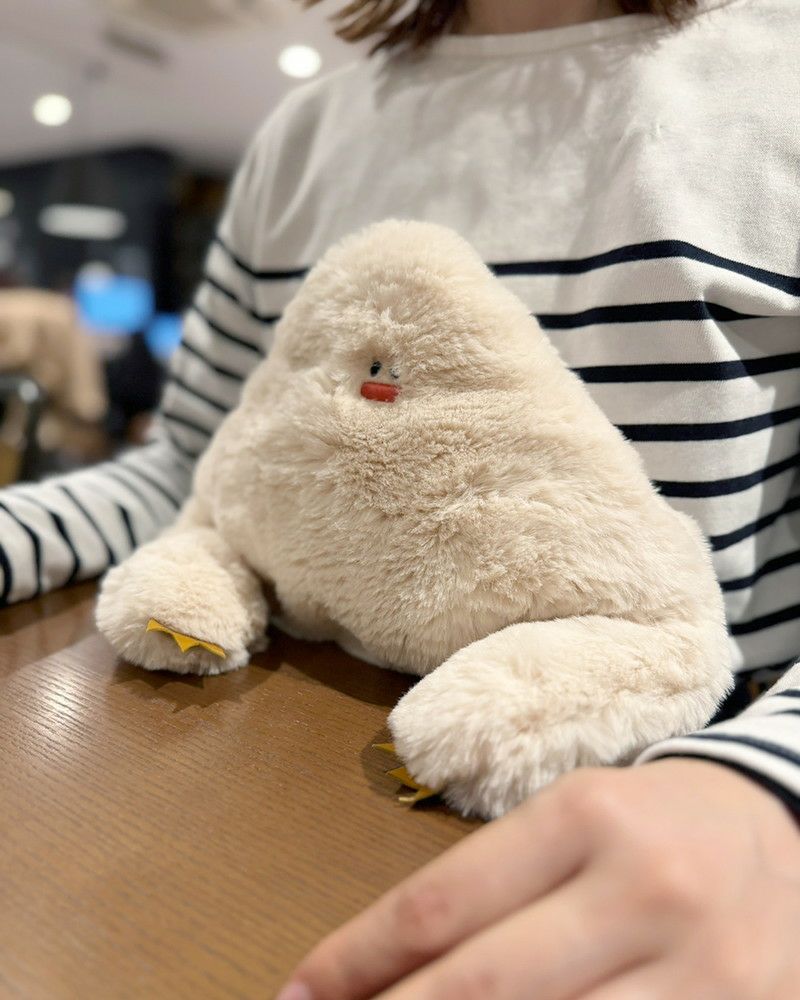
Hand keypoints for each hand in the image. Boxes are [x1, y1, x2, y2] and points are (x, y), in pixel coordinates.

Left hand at [278, 760, 799, 999]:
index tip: (299, 994)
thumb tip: (387, 972)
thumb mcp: (570, 820)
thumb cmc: (652, 824)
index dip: (357, 959)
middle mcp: (642, 889)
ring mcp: (701, 973)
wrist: (784, 833)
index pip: (442, 902)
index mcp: (584, 816)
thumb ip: (490, 892)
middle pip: (483, 987)